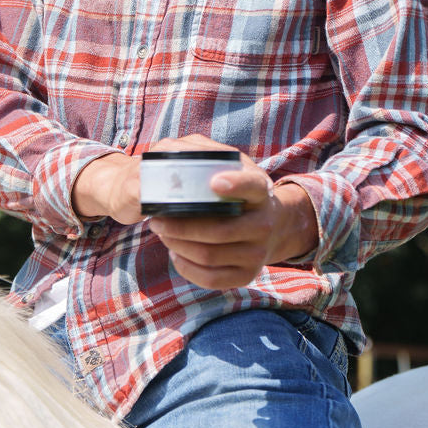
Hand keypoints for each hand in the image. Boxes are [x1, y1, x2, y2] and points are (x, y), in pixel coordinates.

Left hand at [147, 135, 317, 290]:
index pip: (252, 185)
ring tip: (162, 233)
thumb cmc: (239, 193)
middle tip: (156, 218)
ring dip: (176, 245)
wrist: (272, 226)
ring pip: (208, 255)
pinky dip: (185, 266)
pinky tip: (175, 253)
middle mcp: (264, 223)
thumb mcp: (234, 168)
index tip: (213, 182)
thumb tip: (172, 149)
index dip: (235, 184)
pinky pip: (210, 278)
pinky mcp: (247, 275)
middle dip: (179, 226)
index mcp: (260, 191)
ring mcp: (257, 252)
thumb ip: (208, 155)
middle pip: (218, 230)